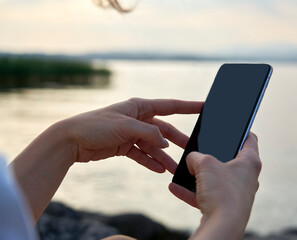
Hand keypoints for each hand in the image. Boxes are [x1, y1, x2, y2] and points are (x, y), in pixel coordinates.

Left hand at [11, 98, 202, 221]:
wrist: (72, 140)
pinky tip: (159, 170)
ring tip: (174, 168)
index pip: (170, 105)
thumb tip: (165, 143)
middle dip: (177, 140)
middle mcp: (138, 119)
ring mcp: (131, 133)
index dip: (188, 106)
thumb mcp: (126, 126)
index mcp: (139, 107)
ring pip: (154, 145)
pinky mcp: (124, 146)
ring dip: (163, 156)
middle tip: (192, 150)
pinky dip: (150, 162)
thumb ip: (149, 133)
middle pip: (164, 130)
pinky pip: (141, 154)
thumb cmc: (96, 126)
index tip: (204, 107)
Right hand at [169, 133, 260, 239]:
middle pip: (229, 159)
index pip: (249, 138)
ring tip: (184, 170)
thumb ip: (196, 156)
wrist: (222, 227)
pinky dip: (192, 192)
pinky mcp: (225, 207)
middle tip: (200, 150)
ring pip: (215, 179)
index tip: (230, 126)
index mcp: (249, 162)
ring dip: (198, 175)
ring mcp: (236, 193)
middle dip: (211, 155)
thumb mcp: (204, 164)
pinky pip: (206, 195)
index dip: (239, 129)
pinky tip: (175, 188)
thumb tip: (192, 160)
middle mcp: (246, 177)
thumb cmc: (222, 193)